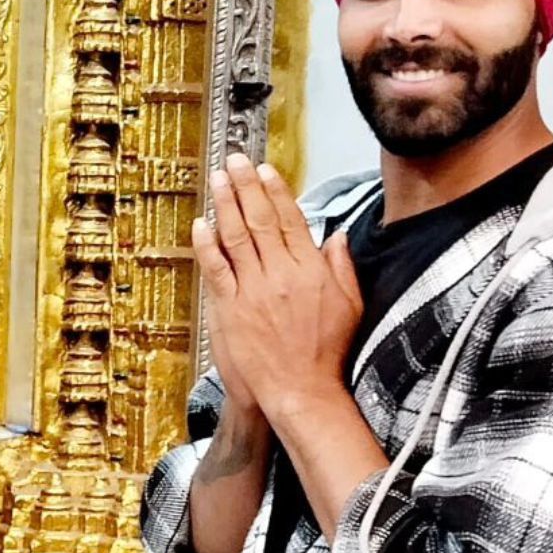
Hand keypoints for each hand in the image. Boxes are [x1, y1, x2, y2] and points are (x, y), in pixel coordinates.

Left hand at [192, 154, 362, 429]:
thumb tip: (336, 235)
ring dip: (226, 205)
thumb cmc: (326, 353)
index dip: (276, 192)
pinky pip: (217, 269)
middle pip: (261, 220)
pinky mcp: (231, 309)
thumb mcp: (350, 306)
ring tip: (217, 179)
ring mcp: (254, 291)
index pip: (291, 220)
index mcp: (311, 270)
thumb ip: (341, 267)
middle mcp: (282, 275)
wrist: (302, 391)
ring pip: (237, 238)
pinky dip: (208, 245)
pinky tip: (202, 223)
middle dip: (246, 186)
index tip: (266, 170)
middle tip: (235, 160)